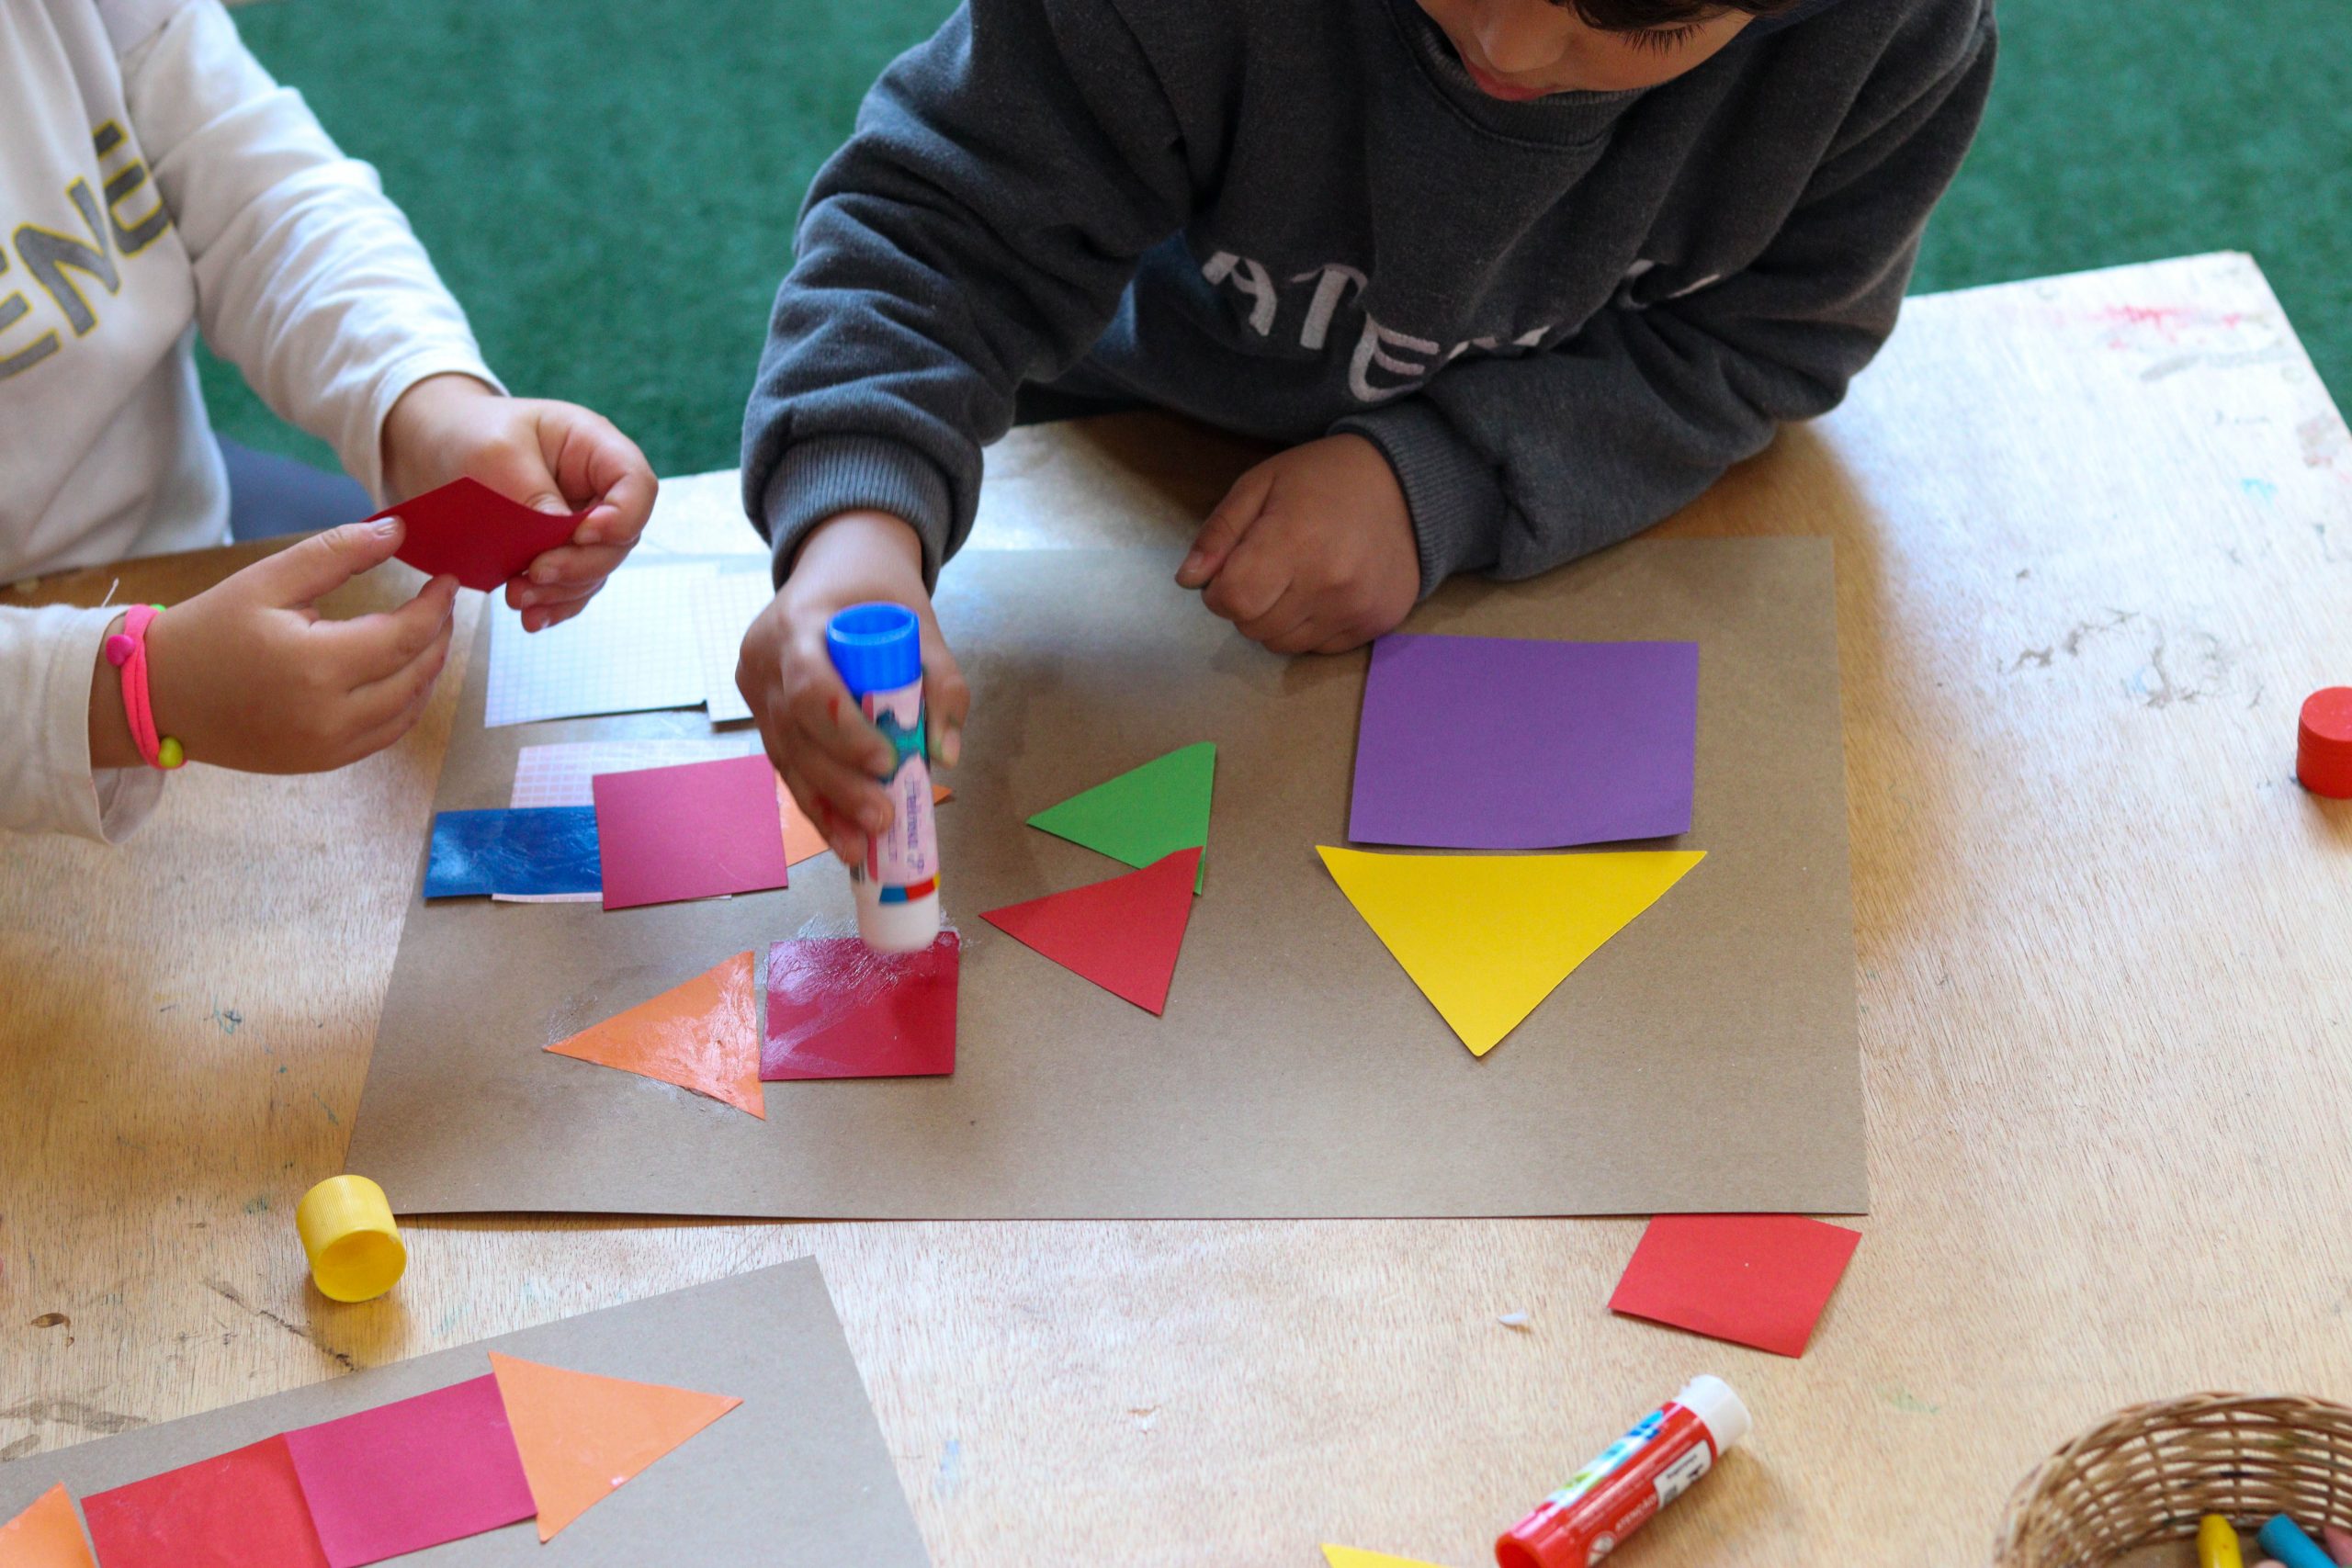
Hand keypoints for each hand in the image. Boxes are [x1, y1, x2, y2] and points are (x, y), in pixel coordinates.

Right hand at [89, 517, 458, 773]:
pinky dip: (407, 702)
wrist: (158, 695)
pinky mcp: (323, 763)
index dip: (436, 607)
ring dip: (429, 671)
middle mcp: (329, 715)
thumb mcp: (268, 580)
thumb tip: (397, 530)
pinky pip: (385, 734)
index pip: (406, 636)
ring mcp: (328, 747)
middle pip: (416, 674)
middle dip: (439, 636)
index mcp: (316, 665)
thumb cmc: (211, 630)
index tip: (449, 581)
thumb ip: (336, 552)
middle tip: (443, 604)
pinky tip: (406, 673)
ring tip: (430, 634)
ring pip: (409, 709)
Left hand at [379, 373, 656, 631]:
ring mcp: (581, 523)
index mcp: (594, 448)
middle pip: (619, 539)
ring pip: (596, 570)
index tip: (580, 534)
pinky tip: (530, 616)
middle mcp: (597, 489)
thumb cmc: (468, 433)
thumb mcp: (495, 453)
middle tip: (535, 573)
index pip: (637, 486)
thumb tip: (563, 538)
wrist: (434, 448)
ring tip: (516, 597)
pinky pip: (571, 586)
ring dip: (561, 590)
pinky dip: (554, 605)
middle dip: (579, 564)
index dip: (622, 517)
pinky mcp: (560, 552)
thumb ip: (533, 495)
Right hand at [737, 511, 969, 863]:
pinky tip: (838, 835)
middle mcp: (764, 657)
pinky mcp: (760, 710)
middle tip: (882, 819)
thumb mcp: (920, 622)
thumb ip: (941, 682)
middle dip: (839, 784)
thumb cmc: (877, 591)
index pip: (811, 688)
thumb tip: (946, 754)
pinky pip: (785, 760)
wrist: (835, 564)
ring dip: (825, 806)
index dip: (845, 733)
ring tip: (860, 849)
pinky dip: (815, 799)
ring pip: (785, 756)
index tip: (886, 762)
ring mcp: (754, 686)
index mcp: (799, 623)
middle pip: (796, 734)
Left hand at [1175, 433, 1420, 653]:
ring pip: (1283, 645)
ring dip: (1276, 620)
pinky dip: (1310, 627)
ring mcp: (1357, 608)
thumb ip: (1220, 533)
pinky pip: (1319, 648)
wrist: (1406, 484)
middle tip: (1268, 569)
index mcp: (1294, 541)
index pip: (1233, 601)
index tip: (1233, 569)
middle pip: (1254, 628)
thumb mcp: (1260, 485)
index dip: (1220, 590)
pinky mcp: (1377, 624)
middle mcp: (1329, 583)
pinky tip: (1325, 591)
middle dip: (1247, 604)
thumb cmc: (1324, 478)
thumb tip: (1188, 580)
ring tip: (1296, 580)